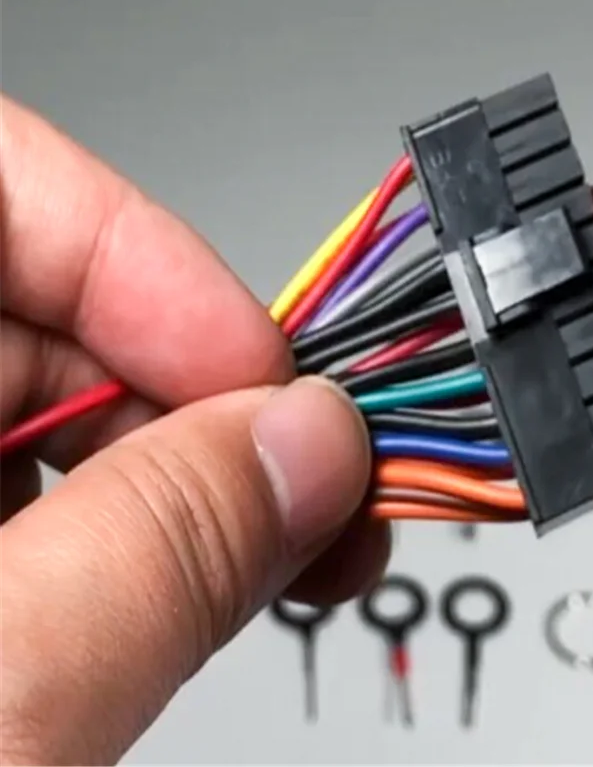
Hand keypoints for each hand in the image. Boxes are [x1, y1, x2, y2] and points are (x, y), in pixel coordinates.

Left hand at [0, 98, 388, 764]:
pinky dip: (113, 535)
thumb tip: (311, 448)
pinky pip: (15, 495)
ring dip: (164, 475)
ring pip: (29, 407)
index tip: (261, 368)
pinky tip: (167, 594)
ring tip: (258, 559)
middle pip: (14, 304)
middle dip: (184, 390)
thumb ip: (154, 560)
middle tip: (303, 483)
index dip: (130, 251)